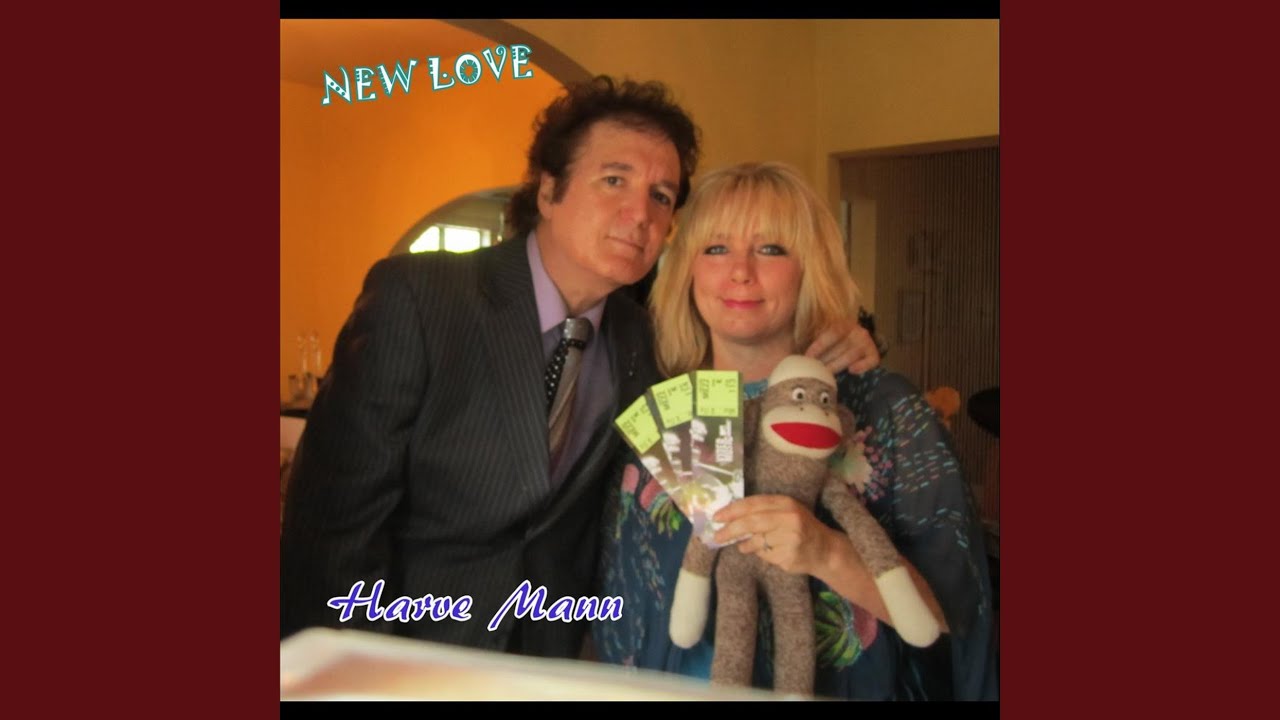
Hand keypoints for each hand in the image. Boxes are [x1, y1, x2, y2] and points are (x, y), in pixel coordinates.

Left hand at [712, 495, 837, 575]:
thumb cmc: (799, 527)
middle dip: (731, 529)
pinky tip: (772, 552)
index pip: (753, 504)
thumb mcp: (785, 512)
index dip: (733, 510)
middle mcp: (789, 518)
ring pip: (757, 541)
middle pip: (752, 522)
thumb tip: (729, 517)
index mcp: (786, 503)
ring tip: (745, 545)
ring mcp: (790, 538)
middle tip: (717, 536)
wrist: (825, 549)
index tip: (717, 516)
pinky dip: (762, 555)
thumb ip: (762, 512)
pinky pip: (765, 556)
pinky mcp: (789, 556)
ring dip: (746, 545)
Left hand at [805, 317, 879, 375]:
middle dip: (825, 360)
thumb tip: (790, 348)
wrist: (851, 340)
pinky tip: (851, 371)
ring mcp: (866, 341)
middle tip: (813, 370)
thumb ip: (806, 335)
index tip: (807, 358)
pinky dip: (863, 366)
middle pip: (841, 347)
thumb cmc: (828, 339)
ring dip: (837, 366)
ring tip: (825, 374)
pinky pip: (872, 361)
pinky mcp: (874, 353)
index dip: (819, 346)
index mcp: (841, 322)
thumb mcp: (819, 332)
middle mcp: (856, 330)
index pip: (832, 332)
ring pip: (852, 355)